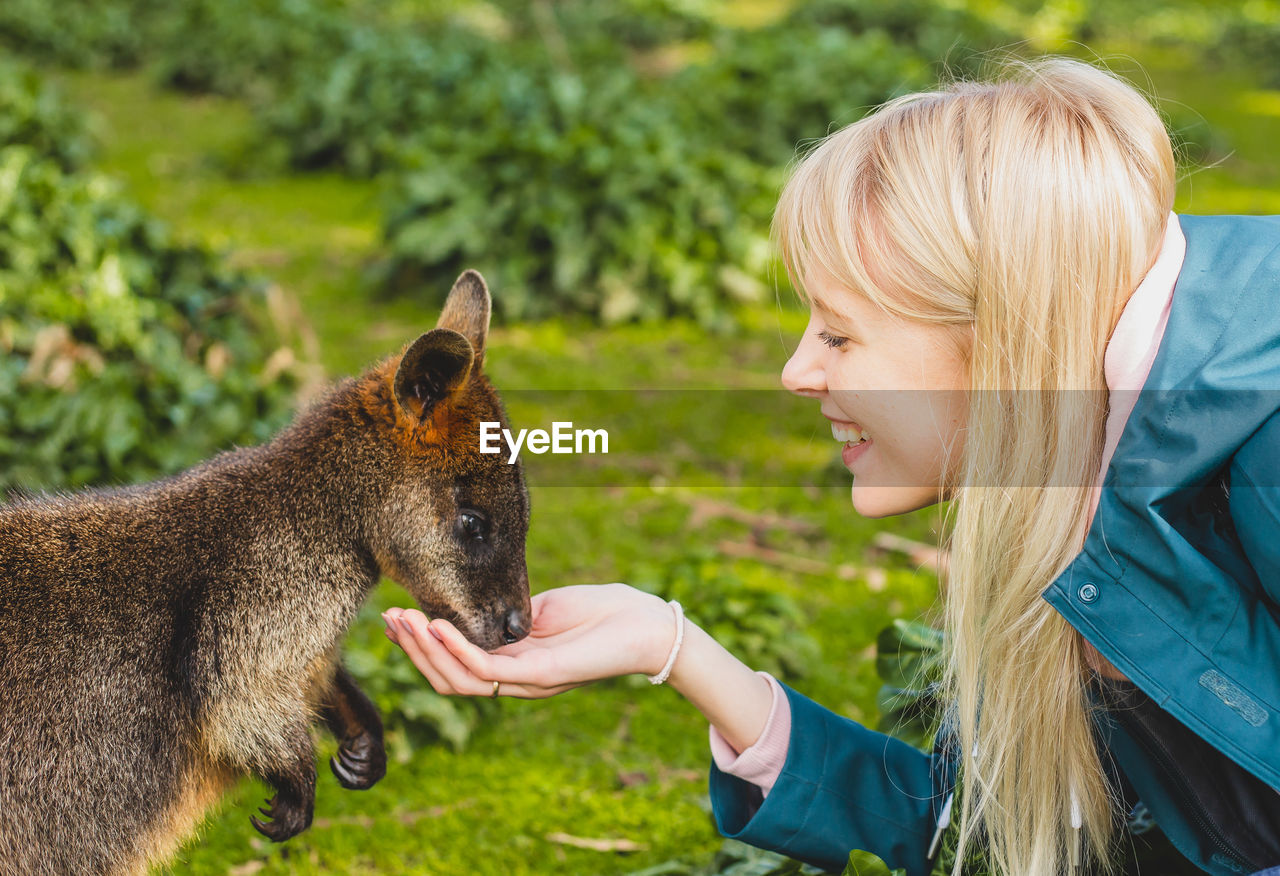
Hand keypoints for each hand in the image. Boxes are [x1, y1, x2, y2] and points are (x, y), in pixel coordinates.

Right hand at [383, 583, 677, 698]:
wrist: (648, 623)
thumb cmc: (603, 612)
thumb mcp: (543, 609)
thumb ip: (508, 614)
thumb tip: (473, 604)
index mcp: (515, 666)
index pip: (455, 669)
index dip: (421, 649)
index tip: (395, 619)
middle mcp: (516, 681)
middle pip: (448, 679)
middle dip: (413, 650)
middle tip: (387, 618)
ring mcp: (528, 681)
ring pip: (460, 680)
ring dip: (426, 651)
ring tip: (403, 620)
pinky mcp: (541, 673)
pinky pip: (487, 669)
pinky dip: (456, 649)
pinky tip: (437, 624)